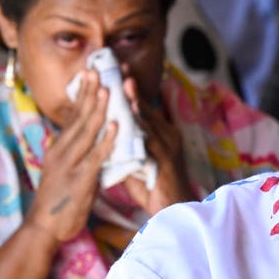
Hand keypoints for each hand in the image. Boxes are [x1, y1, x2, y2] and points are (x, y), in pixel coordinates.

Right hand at [24, 69, 117, 245]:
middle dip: (92, 92)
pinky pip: (96, 156)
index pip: (74, 114)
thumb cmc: (57, 200)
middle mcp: (62, 150)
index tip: (93, 73)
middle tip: (100, 68)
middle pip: (80, 116)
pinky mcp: (80, 179)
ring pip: (88, 131)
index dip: (84, 94)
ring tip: (110, 89)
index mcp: (59, 147)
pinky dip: (107, 140)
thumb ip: (68, 151)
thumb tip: (69, 135)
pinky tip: (117, 126)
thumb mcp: (60, 169)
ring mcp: (70, 164)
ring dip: (100, 109)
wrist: (44, 227)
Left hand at [122, 72, 194, 213]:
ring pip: (150, 120)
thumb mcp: (135, 162)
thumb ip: (123, 146)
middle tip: (119, 67)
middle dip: (132, 88)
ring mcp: (168, 146)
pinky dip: (141, 125)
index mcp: (160, 135)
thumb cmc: (152, 188)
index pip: (142, 108)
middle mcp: (167, 136)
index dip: (129, 91)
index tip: (115, 72)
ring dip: (136, 101)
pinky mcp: (166, 159)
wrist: (173, 210)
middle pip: (147, 107)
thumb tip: (105, 135)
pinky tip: (131, 114)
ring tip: (124, 83)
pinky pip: (152, 139)